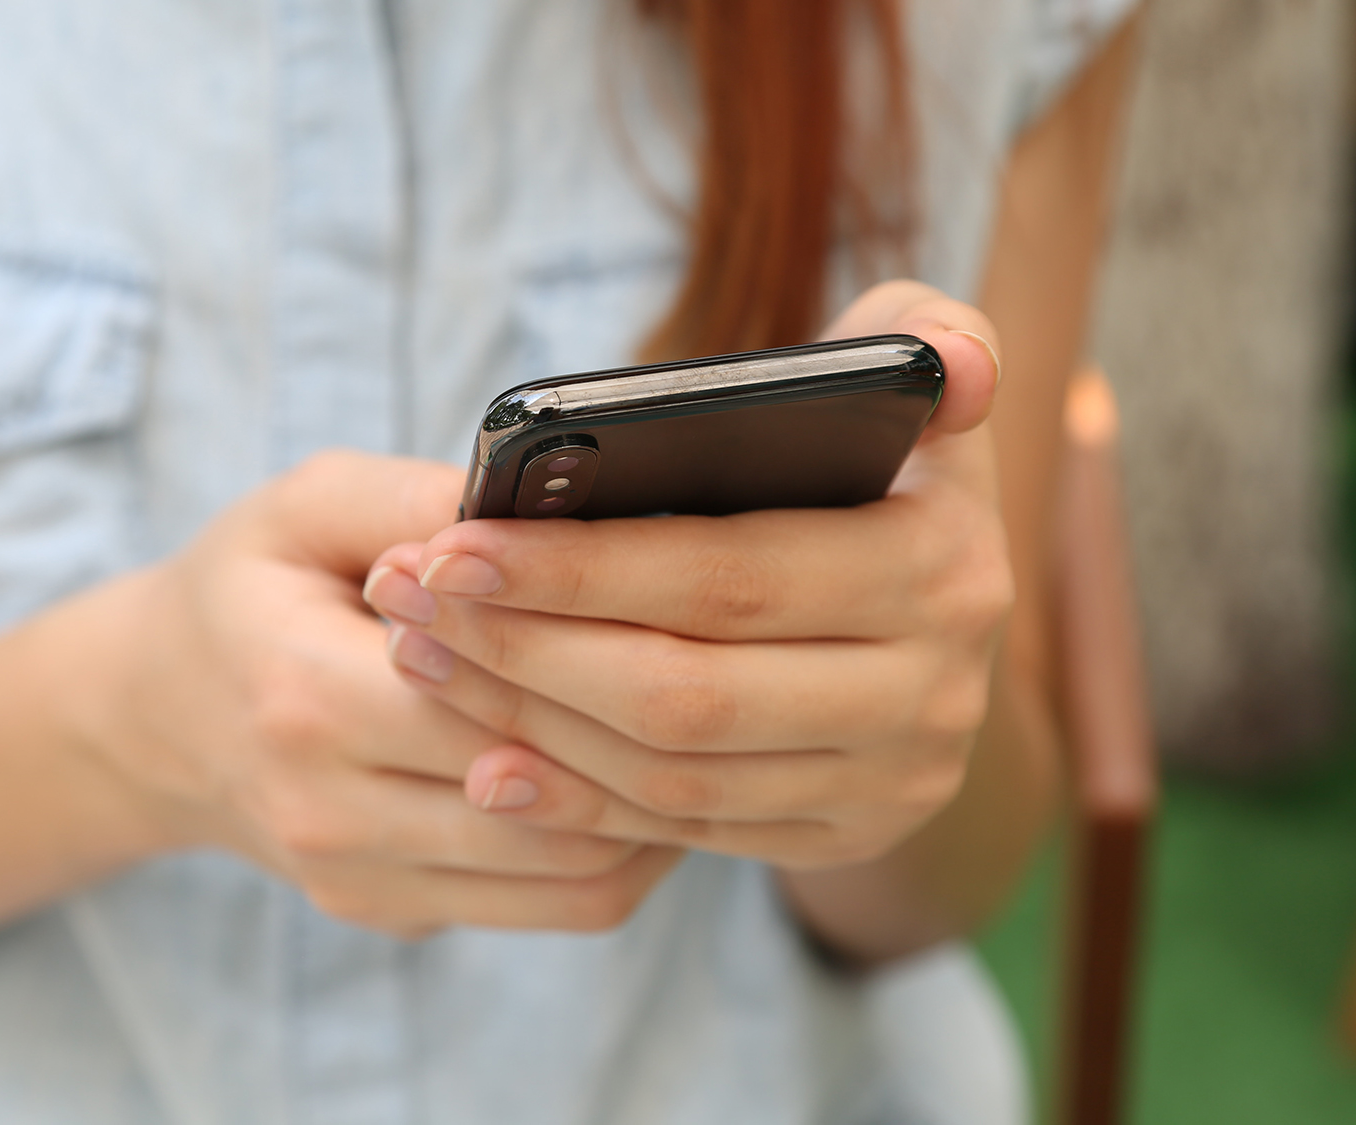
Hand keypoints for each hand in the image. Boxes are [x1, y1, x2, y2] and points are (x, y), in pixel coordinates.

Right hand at [79, 452, 681, 937]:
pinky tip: (653, 780)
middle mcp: (329, 812)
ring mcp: (361, 881)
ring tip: (710, 730)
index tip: (687, 607)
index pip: (497, 700)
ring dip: (660, 809)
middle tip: (733, 672)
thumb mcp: (307, 505)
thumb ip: (420, 498)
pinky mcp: (393, 914)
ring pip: (574, 877)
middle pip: (553, 799)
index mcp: (305, 695)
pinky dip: (622, 849)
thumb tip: (556, 508)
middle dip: (653, 738)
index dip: (601, 658)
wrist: (157, 716)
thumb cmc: (250, 588)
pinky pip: (552, 907)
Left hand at [360, 282, 1010, 869]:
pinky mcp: (843, 836)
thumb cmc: (880, 462)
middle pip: (686, 692)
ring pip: (674, 772)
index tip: (451, 543)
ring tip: (423, 656)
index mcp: (943, 566)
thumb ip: (922, 331)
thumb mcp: (914, 382)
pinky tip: (487, 760)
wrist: (934, 613)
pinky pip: (687, 831)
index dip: (579, 568)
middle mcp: (934, 692)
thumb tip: (947, 362)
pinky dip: (578, 800)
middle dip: (526, 649)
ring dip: (530, 723)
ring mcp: (894, 780)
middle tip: (408, 599)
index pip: (729, 577)